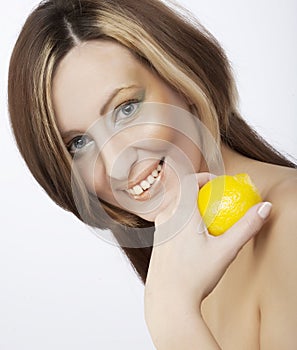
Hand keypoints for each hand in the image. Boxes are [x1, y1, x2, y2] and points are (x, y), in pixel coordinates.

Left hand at [144, 172, 271, 311]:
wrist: (168, 300)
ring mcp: (159, 230)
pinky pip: (169, 220)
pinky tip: (195, 237)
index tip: (217, 182)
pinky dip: (182, 218)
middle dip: (198, 190)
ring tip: (206, 217)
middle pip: (180, 192)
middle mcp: (166, 218)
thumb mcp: (226, 250)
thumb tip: (264, 207)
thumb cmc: (195, 276)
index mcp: (180, 214)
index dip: (203, 177)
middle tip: (214, 198)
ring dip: (189, 205)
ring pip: (174, 207)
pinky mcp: (157, 241)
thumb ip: (246, 227)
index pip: (187, 181)